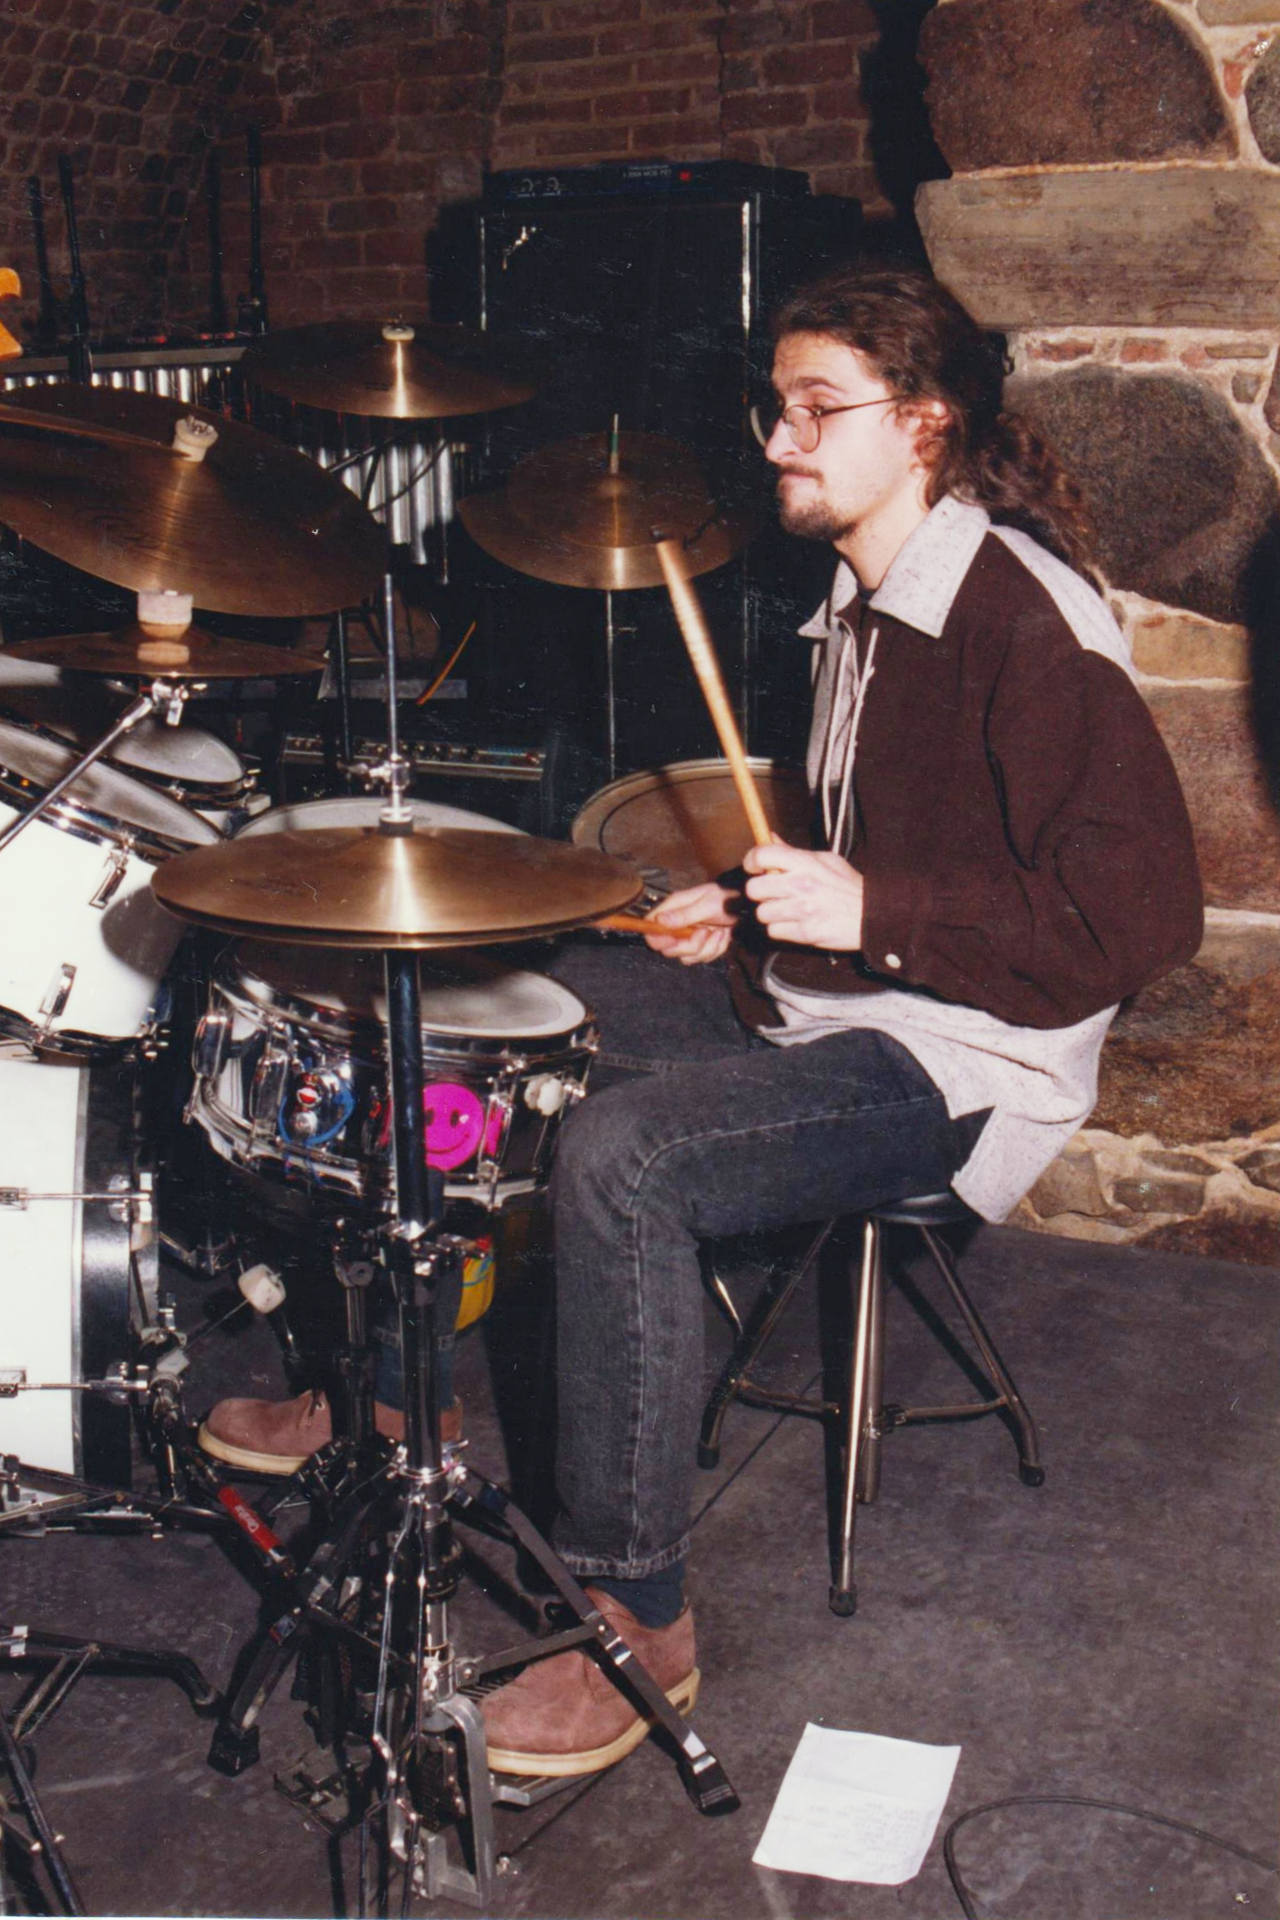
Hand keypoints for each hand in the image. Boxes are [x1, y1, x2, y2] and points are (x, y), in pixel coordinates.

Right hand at [643, 880, 739, 965]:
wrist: (744, 906)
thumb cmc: (724, 898)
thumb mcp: (707, 904)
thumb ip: (684, 914)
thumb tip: (660, 921)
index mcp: (673, 910)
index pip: (651, 930)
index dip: (658, 939)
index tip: (675, 938)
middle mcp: (677, 925)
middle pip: (668, 950)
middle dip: (690, 946)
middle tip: (705, 932)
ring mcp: (688, 938)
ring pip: (686, 957)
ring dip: (707, 948)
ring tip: (718, 932)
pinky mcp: (700, 946)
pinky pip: (702, 958)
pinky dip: (716, 948)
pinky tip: (723, 935)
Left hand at [742, 841, 864, 949]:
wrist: (872, 915)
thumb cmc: (848, 886)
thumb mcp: (825, 860)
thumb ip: (793, 852)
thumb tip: (769, 837)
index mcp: (806, 863)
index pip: (762, 855)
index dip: (752, 861)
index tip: (754, 867)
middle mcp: (801, 885)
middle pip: (754, 889)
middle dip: (760, 892)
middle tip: (773, 893)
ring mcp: (802, 910)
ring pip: (762, 913)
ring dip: (771, 913)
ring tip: (787, 910)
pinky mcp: (805, 932)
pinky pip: (774, 931)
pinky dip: (781, 929)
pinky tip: (795, 923)